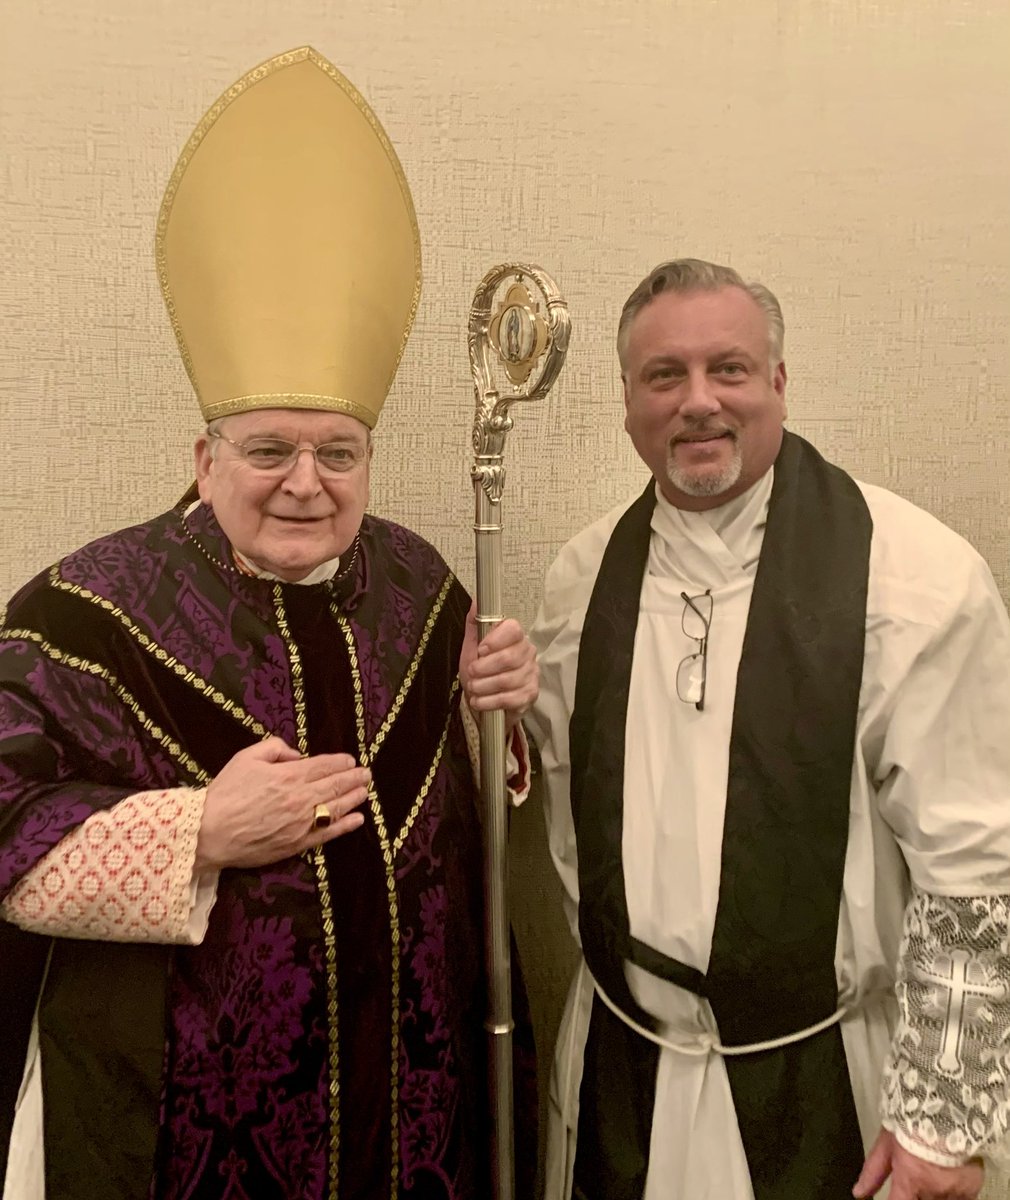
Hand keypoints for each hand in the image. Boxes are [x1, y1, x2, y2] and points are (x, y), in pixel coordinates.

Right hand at [195, 737, 369, 870]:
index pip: (324, 766)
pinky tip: (358, 820)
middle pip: (335, 785)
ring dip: (354, 798)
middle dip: (354, 778)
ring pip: (336, 808)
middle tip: (367, 774)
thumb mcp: (246, 758)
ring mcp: (301, 823)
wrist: (209, 832)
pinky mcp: (297, 844)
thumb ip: (275, 749)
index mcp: (289, 776)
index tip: (351, 760)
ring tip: (365, 791)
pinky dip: (346, 826)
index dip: (341, 762)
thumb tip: (297, 756)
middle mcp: (301, 798)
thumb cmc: (225, 793)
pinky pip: (328, 833)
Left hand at [459, 603, 537, 734]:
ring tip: (473, 688)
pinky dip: (489, 701)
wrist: (485, 699)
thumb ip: (474, 624)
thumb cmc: (480, 671)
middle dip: (484, 668)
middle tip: (471, 673)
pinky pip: (510, 699)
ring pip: (507, 680)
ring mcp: (531, 674)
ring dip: (483, 686)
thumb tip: (477, 602)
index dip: (496, 640)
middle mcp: (527, 653)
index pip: (513, 629)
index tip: (480, 650)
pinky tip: (479, 701)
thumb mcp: (472, 646)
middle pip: (509, 657)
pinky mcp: (530, 694)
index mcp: (514, 637)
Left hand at [853, 1129, 983, 1199]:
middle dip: (915, 1194)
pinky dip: (951, 1196)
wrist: (948, 1108)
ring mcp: (953, 1191)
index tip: (896, 1195)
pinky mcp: (971, 1188)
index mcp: (910, 1178)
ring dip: (932, 1195)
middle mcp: (932, 1190)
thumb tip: (858, 1193)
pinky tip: (945, 1182)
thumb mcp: (887, 1142)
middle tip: (914, 1179)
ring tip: (929, 1174)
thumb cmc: (912, 1120)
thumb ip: (874, 1171)